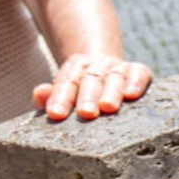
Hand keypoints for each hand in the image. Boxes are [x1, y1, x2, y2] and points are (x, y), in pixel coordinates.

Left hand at [32, 54, 151, 120]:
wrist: (108, 72)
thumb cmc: (83, 93)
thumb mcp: (64, 93)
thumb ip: (49, 96)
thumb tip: (40, 93)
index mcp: (75, 68)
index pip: (66, 82)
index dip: (60, 98)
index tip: (56, 114)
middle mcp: (97, 65)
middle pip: (90, 79)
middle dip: (87, 96)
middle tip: (86, 113)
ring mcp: (118, 67)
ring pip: (114, 77)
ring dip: (110, 93)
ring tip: (108, 107)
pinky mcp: (139, 71)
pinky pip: (139, 73)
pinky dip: (135, 82)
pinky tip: (131, 94)